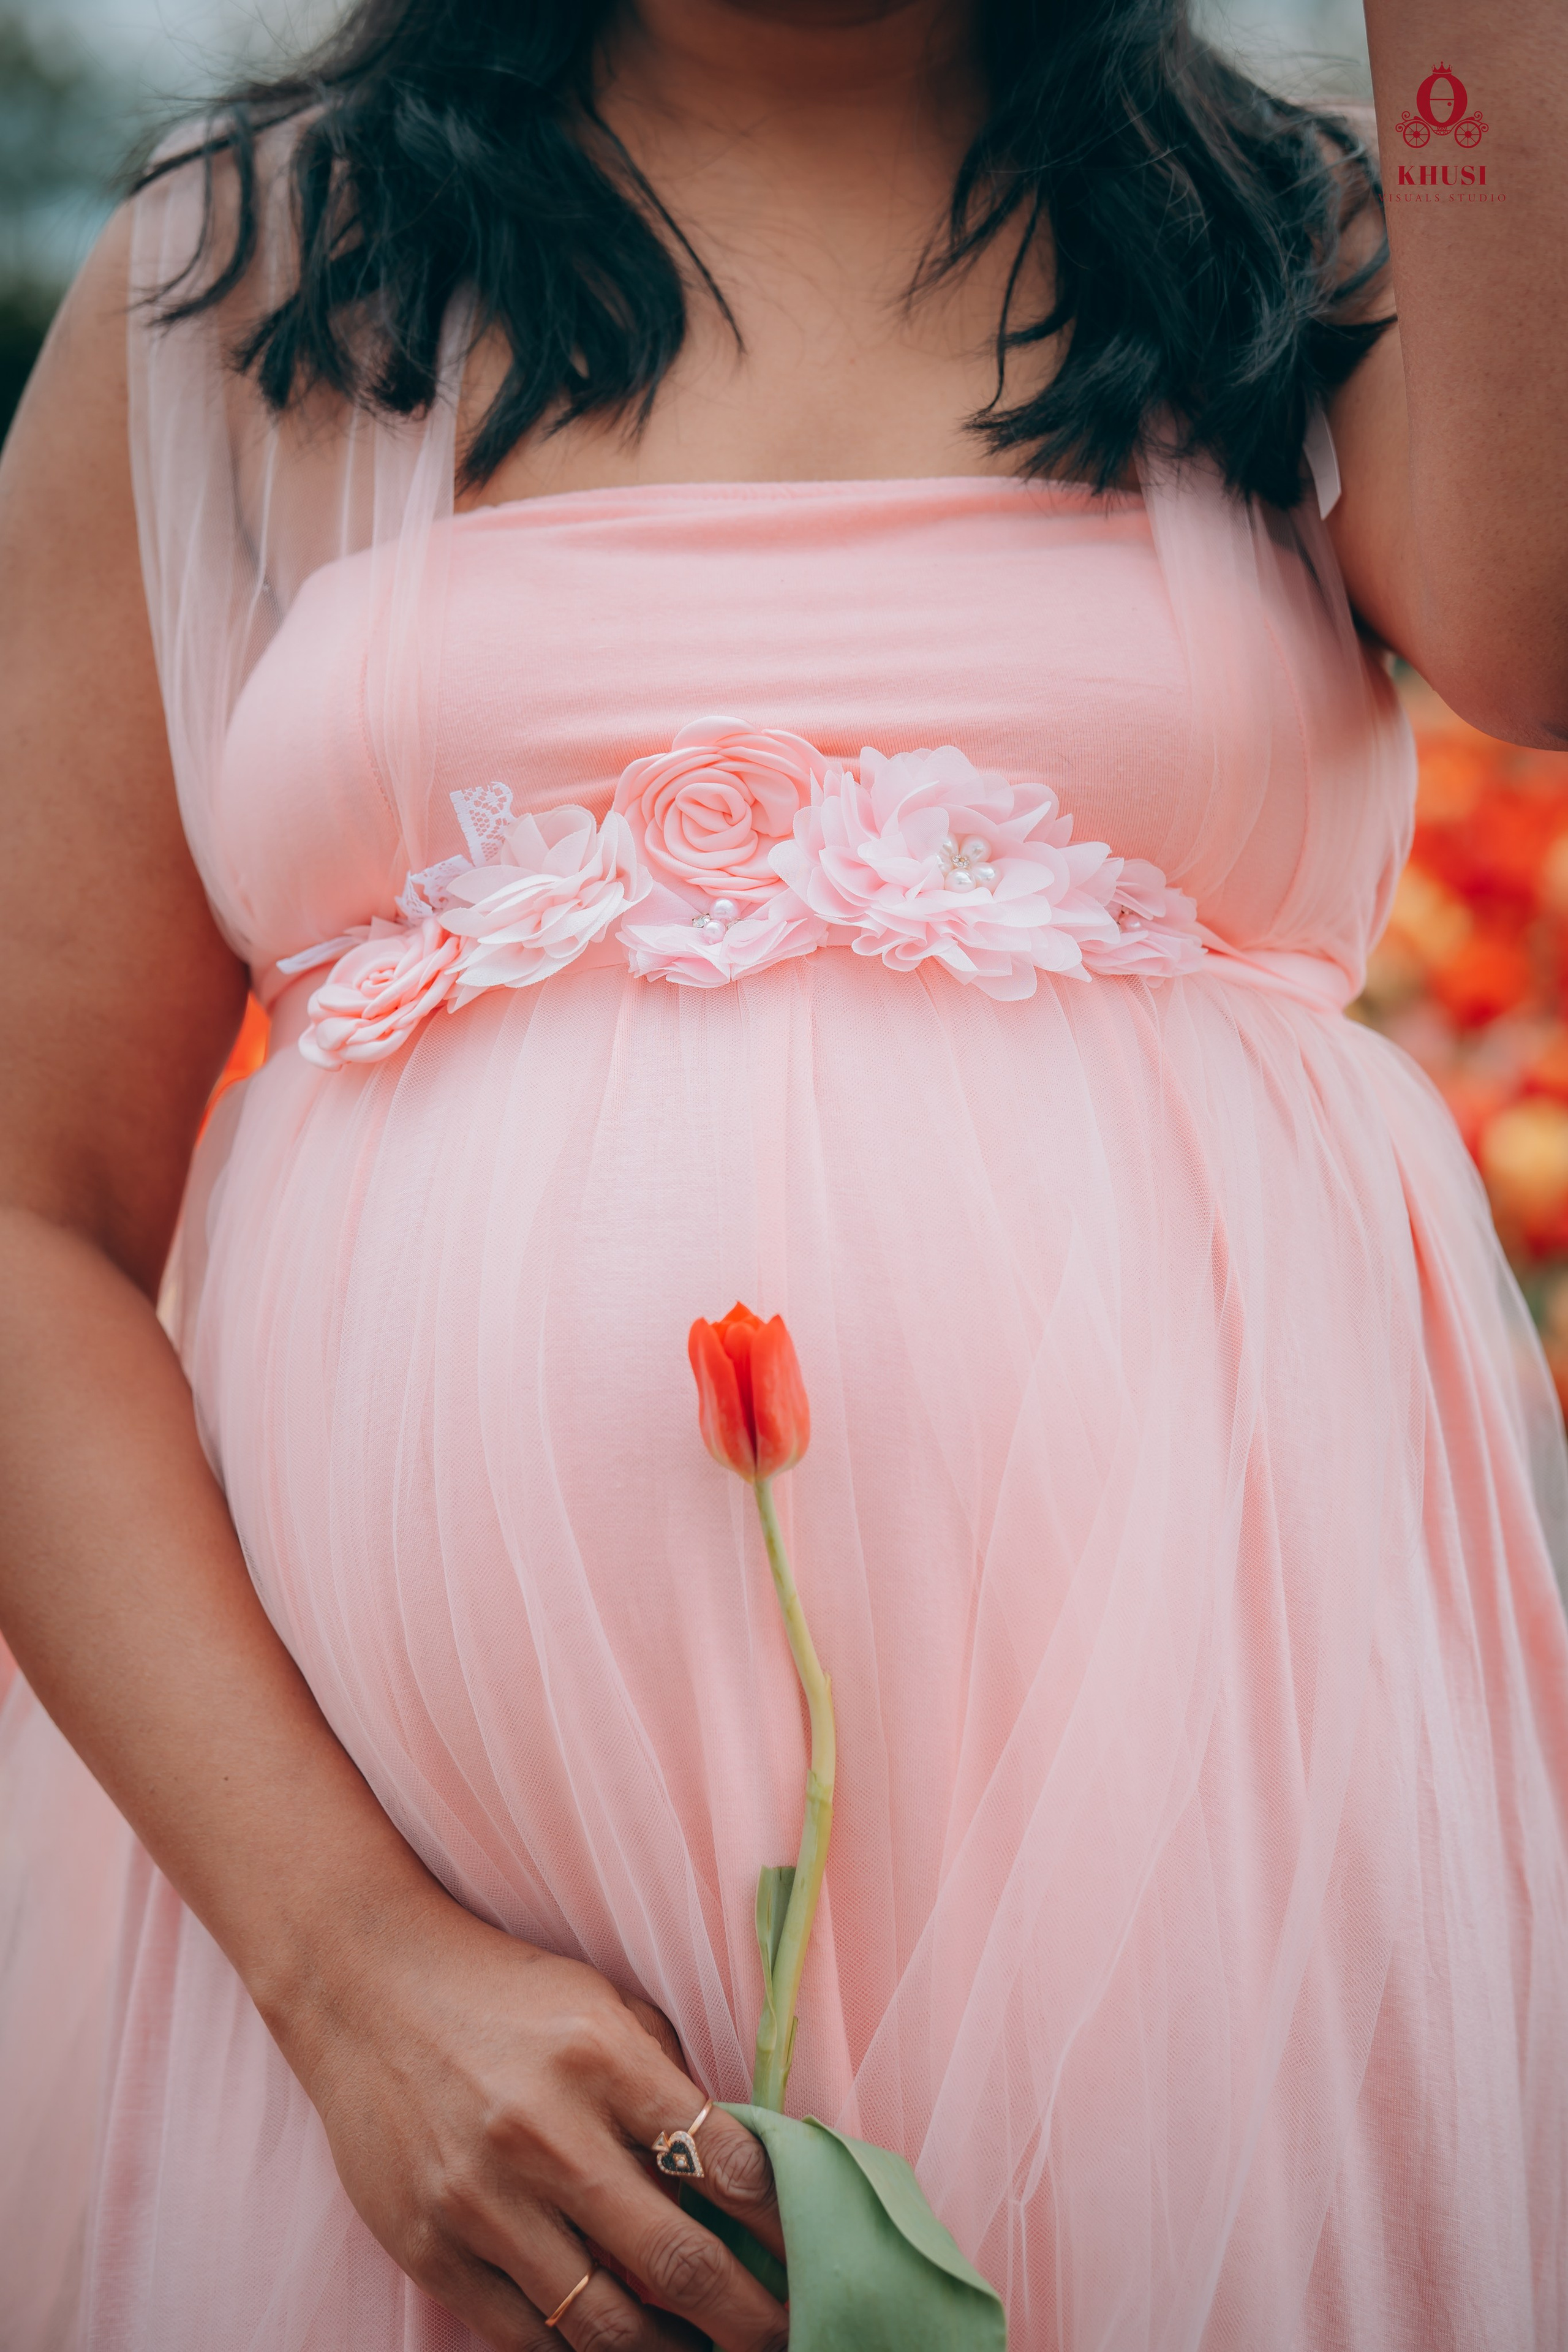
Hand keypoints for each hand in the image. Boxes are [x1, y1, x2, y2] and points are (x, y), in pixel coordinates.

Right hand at [273, 1889, 787, 2350]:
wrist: (363, 1986)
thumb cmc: (501, 1992)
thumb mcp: (600, 2003)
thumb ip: (665, 2081)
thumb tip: (739, 2171)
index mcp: (600, 2056)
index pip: (724, 2161)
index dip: (783, 2220)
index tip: (816, 2251)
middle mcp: (544, 2132)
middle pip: (679, 2260)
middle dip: (751, 2316)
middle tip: (794, 2334)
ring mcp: (482, 2200)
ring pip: (605, 2324)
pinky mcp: (431, 2248)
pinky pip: (524, 2337)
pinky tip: (622, 2349)